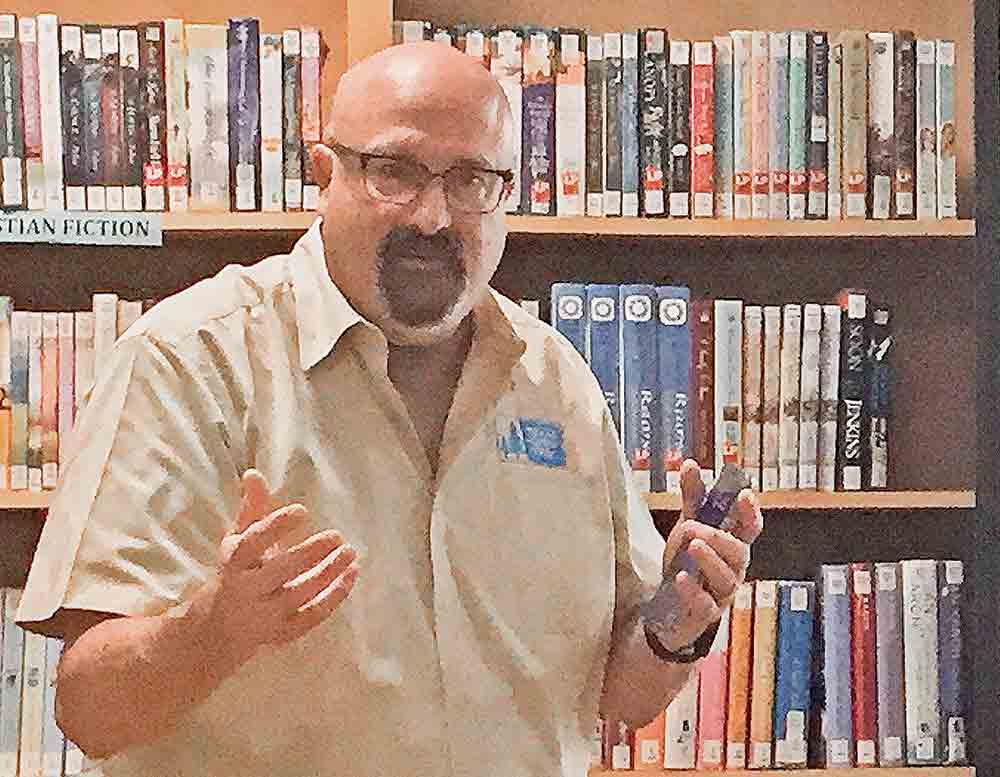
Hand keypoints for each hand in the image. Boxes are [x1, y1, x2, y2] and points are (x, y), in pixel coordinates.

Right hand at [186, 469, 360, 672]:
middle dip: (309, 553)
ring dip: (328, 574)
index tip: (302, 511)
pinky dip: (334, 597)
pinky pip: (312, 617)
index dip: (276, 525)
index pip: (253, 542)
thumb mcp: (238, 541)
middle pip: (280, 571)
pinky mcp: (283, 633)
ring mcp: (266, 616)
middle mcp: (247, 590)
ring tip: (350, 552)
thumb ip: (251, 509)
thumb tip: (253, 473)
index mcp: (234, 563)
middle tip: (337, 535)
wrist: (215, 631)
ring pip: (300, 595)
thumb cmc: (234, 573)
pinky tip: (352, 575)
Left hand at [657, 459, 762, 649]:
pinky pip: (706, 606)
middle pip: (739, 553)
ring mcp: (721, 593)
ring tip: (691, 545)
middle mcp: (733, 569)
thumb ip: (693, 498)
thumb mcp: (688, 526)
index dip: (750, 514)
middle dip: (720, 538)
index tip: (745, 495)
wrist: (668, 605)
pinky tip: (680, 578)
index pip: (750, 529)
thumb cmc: (687, 562)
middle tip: (694, 527)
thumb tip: (690, 463)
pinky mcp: (706, 614)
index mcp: (732, 545)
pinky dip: (694, 591)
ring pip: (726, 579)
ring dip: (709, 560)